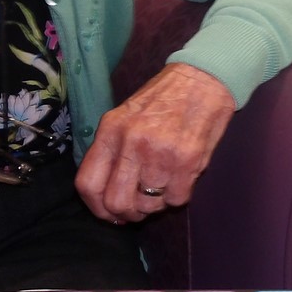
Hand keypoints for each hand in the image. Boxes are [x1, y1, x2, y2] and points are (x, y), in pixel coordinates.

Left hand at [75, 63, 236, 222]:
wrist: (203, 78)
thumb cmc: (163, 99)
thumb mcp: (126, 116)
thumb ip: (112, 150)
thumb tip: (106, 193)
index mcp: (111, 130)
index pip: (88, 184)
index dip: (97, 208)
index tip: (110, 213)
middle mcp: (132, 143)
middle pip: (117, 203)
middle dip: (128, 213)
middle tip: (139, 207)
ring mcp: (160, 153)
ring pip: (149, 205)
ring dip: (157, 203)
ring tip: (164, 184)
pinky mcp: (188, 160)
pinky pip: (177, 199)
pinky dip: (178, 195)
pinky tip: (181, 178)